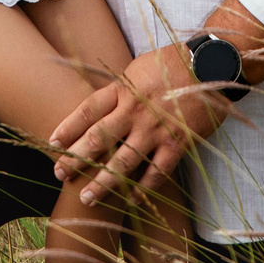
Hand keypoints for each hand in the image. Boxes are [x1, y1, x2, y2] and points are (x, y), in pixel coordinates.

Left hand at [48, 44, 229, 204]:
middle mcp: (135, 111)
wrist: (211, 66)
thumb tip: (99, 107)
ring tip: (87, 197)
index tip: (52, 142)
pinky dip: (143, 188)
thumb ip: (119, 89)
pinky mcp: (177, 144)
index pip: (88, 110)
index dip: (68, 128)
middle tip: (60, 174)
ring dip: (102, 182)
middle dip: (76, 159)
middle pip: (99, 139)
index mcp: (124, 89)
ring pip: (123, 161)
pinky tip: (131, 199)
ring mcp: (156, 129)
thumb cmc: (172, 63)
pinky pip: (156, 172)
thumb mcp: (138, 68)